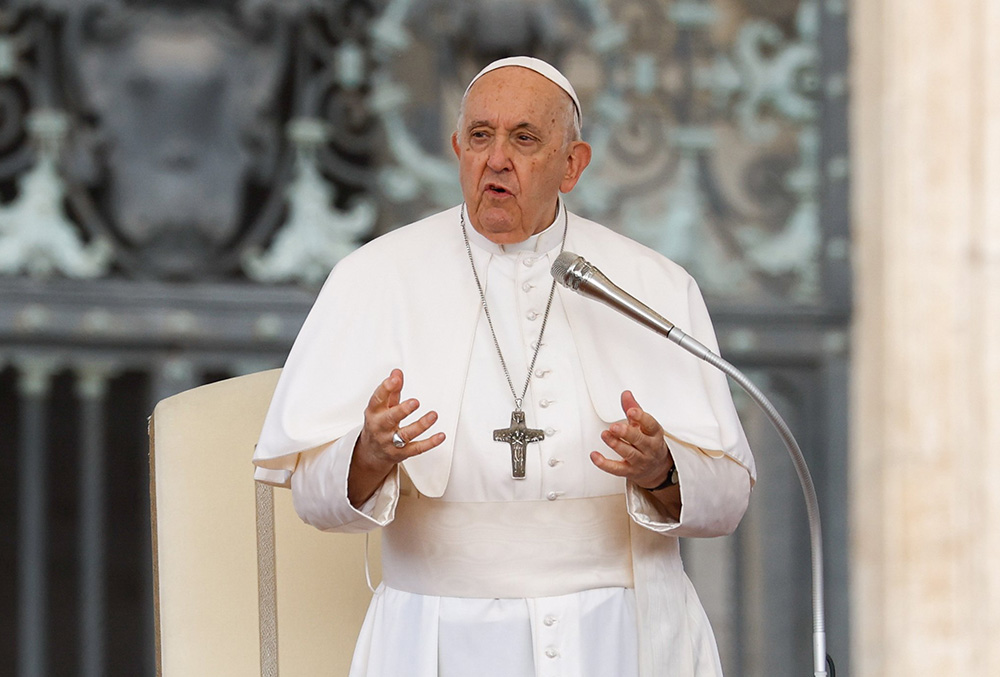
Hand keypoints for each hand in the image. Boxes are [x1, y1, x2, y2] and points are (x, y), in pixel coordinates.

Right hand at [348, 369, 444, 505]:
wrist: (371, 453)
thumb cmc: (378, 425)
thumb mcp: (381, 407)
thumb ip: (391, 390)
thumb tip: (397, 373)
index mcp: (374, 413)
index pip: (377, 399)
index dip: (386, 388)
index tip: (395, 379)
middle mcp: (381, 427)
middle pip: (390, 419)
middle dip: (402, 410)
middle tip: (415, 402)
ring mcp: (390, 442)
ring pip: (406, 434)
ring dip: (421, 425)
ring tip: (433, 415)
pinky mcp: (402, 453)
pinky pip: (417, 448)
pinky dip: (430, 443)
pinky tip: (440, 435)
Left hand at [591, 390, 673, 489]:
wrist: (657, 469)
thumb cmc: (649, 443)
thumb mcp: (644, 426)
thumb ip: (634, 410)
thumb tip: (626, 394)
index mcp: (654, 434)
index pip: (650, 425)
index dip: (641, 418)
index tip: (631, 411)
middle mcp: (649, 448)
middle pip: (639, 440)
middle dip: (627, 433)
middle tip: (614, 426)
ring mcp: (640, 461)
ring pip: (629, 453)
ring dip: (616, 444)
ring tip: (605, 435)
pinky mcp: (629, 471)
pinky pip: (616, 469)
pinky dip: (604, 464)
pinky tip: (595, 456)